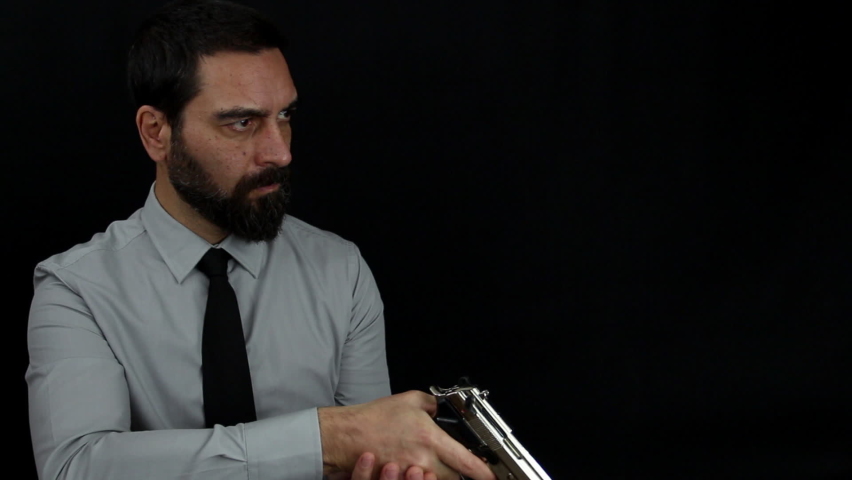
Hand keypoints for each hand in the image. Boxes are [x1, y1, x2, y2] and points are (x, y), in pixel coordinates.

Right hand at [319, 391, 494, 479]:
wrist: (347, 436)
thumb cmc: (373, 419)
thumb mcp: (409, 400)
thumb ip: (432, 403)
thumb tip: (442, 407)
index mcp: (430, 439)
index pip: (466, 462)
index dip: (484, 472)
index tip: (493, 476)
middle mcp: (423, 460)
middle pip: (455, 478)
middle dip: (461, 474)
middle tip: (462, 467)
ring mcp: (410, 474)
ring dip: (442, 477)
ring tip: (436, 466)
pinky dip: (423, 479)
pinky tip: (420, 471)